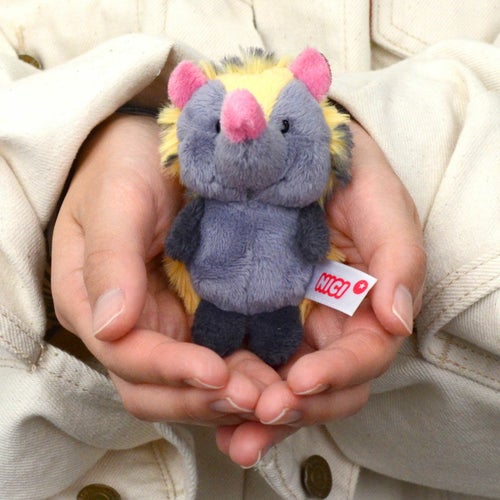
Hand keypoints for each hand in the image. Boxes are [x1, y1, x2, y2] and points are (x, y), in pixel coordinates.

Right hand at [51, 114, 278, 424]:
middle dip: (201, 398)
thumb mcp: (116, 200)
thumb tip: (109, 327)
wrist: (154, 149)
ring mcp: (160, 323)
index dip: (169, 371)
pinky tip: (273, 378)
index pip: (124, 355)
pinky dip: (241, 375)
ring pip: (187, 384)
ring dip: (227, 396)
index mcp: (90, 301)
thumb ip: (110, 260)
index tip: (216, 372)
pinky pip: (216, 359)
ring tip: (272, 397)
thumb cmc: (127, 165)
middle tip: (255, 399)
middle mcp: (124, 324)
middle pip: (154, 387)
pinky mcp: (193, 317)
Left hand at [216, 121, 425, 466]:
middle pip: (325, 387)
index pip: (364, 354)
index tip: (302, 382)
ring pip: (286, 386)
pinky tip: (212, 406)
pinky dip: (235, 390)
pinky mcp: (255, 318)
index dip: (339, 373)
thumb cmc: (345, 170)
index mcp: (368, 302)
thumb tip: (399, 319)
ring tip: (232, 437)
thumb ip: (399, 252)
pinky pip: (250, 365)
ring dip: (262, 416)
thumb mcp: (378, 198)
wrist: (292, 148)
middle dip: (296, 409)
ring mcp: (293, 325)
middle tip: (259, 422)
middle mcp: (332, 323)